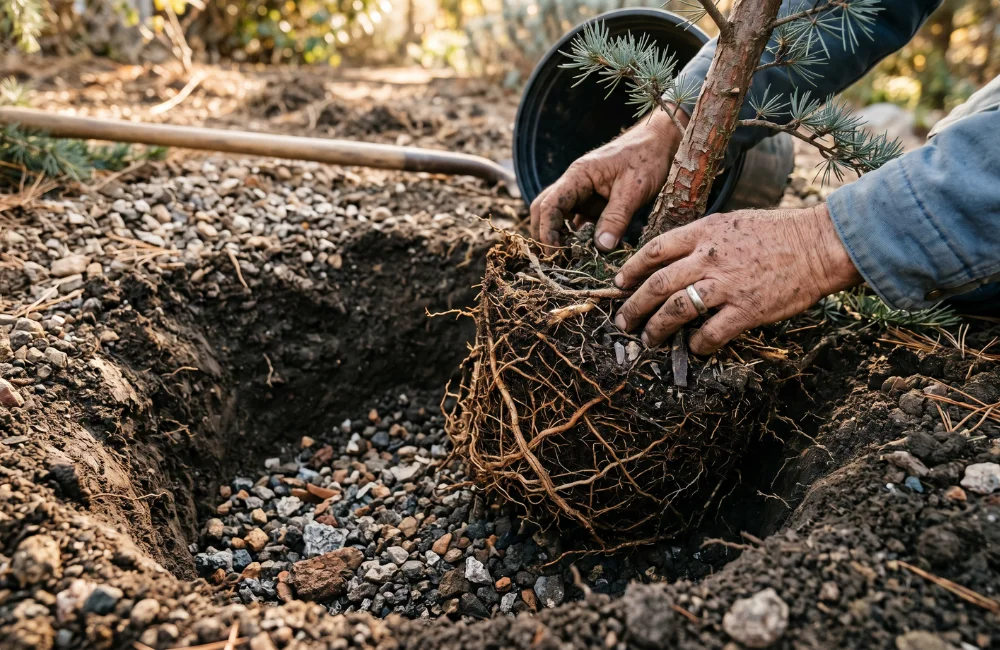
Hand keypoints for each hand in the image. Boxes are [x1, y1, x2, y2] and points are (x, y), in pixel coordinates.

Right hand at [529, 108, 686, 251]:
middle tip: (554, 259)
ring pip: (558, 214)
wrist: (661, 141)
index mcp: (578, 176)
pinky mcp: (594, 199)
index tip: (555, 253)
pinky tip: (583, 249)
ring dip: (558, 235)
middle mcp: (575, 182)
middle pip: (544, 208)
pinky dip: (575, 234)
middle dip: (543, 234)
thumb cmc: (647, 158)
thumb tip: (601, 247)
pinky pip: (577, 218)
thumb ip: (616, 218)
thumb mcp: (633, 190)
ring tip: (567, 258)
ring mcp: (583, 191)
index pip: (549, 205)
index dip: (547, 231)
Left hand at [612, 204, 861, 354]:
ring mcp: (726, 284)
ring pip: (674, 310)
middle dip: (634, 306)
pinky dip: (697, 345)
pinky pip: (710, 334)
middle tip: (623, 321)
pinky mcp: (746, 309)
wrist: (819, 244)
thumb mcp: (732, 223)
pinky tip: (694, 349)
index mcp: (703, 232)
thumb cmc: (779, 233)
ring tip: (648, 340)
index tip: (619, 284)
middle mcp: (708, 257)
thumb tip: (676, 261)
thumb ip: (703, 240)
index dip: (631, 270)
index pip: (654, 251)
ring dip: (656, 329)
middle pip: (657, 284)